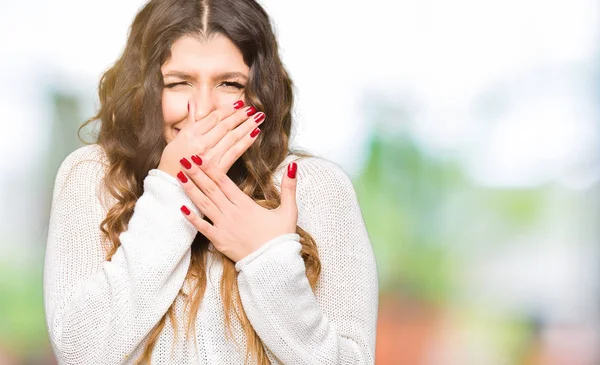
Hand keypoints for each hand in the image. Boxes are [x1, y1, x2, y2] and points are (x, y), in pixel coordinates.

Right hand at [158, 100, 264, 176]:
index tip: (239, 103)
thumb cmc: (172, 161)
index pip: (214, 117)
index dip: (228, 109)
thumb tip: (192, 102)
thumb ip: (190, 120)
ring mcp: (210, 157)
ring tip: (259, 117)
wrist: (170, 186)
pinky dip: (246, 142)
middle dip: (241, 115)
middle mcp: (201, 144)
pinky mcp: (218, 169)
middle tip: (253, 108)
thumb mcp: (177, 138)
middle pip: (225, 125)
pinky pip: (235, 152)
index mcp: (190, 134)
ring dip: (248, 126)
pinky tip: (255, 133)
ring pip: (233, 137)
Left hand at [176, 156, 298, 262]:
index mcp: (246, 204)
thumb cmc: (281, 237)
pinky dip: (191, 218)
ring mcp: (224, 226)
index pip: (225, 182)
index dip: (212, 168)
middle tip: (184, 160)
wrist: (274, 264)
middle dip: (196, 174)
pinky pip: (202, 227)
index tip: (201, 157)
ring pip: (204, 204)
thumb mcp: (289, 210)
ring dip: (191, 190)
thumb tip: (293, 167)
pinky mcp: (219, 240)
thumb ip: (289, 188)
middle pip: (211, 189)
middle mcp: (232, 213)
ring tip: (179, 176)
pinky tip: (181, 208)